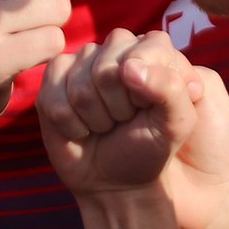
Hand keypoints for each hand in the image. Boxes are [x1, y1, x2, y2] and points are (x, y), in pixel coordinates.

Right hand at [37, 30, 209, 199]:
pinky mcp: (54, 78)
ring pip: (79, 86)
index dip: (144, 92)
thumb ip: (170, 89)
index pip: (144, 53)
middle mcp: (117, 47)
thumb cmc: (151, 148)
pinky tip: (81, 128)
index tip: (149, 110)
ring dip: (95, 118)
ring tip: (105, 125)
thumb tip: (129, 66)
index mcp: (154, 49)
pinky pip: (52, 97)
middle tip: (124, 120)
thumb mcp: (176, 123)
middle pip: (106, 70)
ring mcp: (82, 60)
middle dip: (117, 107)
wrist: (118, 181)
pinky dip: (70, 123)